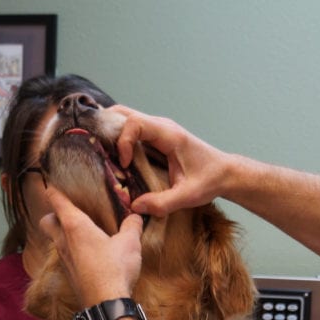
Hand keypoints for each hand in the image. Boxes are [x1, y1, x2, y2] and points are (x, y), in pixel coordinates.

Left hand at [40, 185, 142, 306]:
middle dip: (53, 214)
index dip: (54, 190)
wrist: (106, 304)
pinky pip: (65, 257)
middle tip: (69, 212)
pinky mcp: (69, 275)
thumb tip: (136, 216)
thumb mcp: (130, 243)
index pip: (56, 200)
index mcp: (75, 226)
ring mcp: (64, 260)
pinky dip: (72, 252)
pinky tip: (89, 256)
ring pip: (55, 240)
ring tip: (82, 234)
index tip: (54, 183)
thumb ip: (132, 226)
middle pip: (46, 221)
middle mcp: (64, 241)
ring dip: (63, 234)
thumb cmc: (115, 269)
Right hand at [111, 105, 231, 217]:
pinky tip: (111, 155)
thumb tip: (134, 207)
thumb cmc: (209, 181)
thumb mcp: (188, 197)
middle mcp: (161, 126)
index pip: (135, 123)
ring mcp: (157, 129)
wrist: (225, 172)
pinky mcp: (155, 136)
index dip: (123, 140)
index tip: (123, 162)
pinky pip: (131, 129)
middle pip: (123, 112)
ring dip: (109, 131)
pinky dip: (117, 137)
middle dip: (105, 128)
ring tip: (99, 152)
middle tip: (95, 149)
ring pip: (124, 117)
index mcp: (169, 135)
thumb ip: (163, 203)